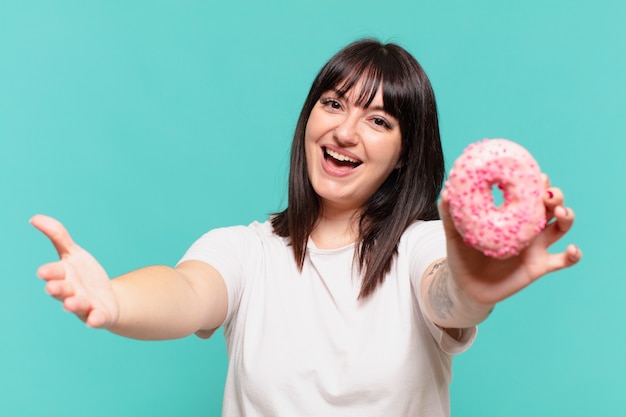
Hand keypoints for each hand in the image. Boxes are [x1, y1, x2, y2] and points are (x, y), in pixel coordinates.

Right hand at [31, 214, 118, 327]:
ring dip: (73, 304)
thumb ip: (57, 236)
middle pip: (63, 290)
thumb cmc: (85, 275)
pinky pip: (96, 318)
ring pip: (77, 305)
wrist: (108, 299)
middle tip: (52, 287)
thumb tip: (34, 218)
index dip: (49, 272)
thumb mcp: (74, 254)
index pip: (54, 273)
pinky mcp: (99, 315)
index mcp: (63, 276)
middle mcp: (71, 292)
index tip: (42, 271)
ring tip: (70, 303)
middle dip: (57, 288)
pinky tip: (94, 320)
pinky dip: (95, 319)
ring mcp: (85, 305)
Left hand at [439, 177, 581, 306]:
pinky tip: (573, 249)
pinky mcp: (539, 266)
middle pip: (550, 204)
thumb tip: (447, 191)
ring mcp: (536, 246)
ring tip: (560, 213)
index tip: (536, 175)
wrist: (465, 287)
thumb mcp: (454, 233)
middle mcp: (528, 227)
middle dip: (555, 195)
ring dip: (567, 216)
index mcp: (510, 214)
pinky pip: (564, 260)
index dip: (536, 181)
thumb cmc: (461, 256)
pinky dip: (574, 254)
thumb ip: (449, 213)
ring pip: (562, 227)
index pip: (528, 191)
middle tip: (546, 195)